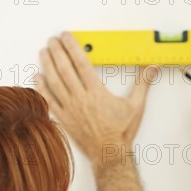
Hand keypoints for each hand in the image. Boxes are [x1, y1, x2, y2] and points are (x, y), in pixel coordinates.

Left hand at [36, 32, 157, 164]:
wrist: (109, 153)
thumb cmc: (121, 132)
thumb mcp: (136, 106)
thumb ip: (143, 84)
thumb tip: (152, 69)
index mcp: (97, 92)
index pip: (81, 63)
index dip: (72, 47)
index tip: (66, 37)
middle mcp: (81, 98)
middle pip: (64, 69)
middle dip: (57, 51)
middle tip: (52, 40)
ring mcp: (70, 108)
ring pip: (54, 82)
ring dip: (47, 65)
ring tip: (43, 52)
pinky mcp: (64, 118)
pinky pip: (49, 100)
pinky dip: (42, 88)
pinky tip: (37, 77)